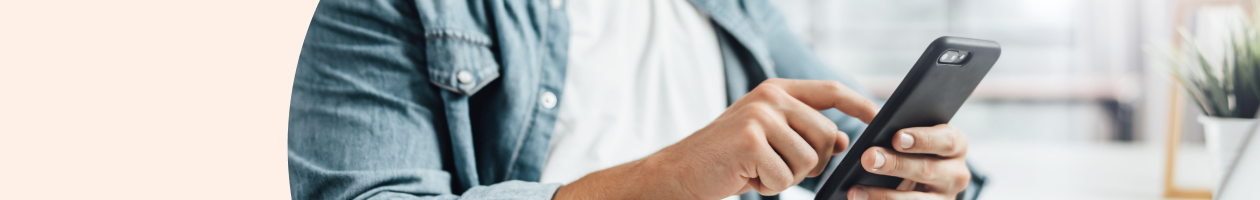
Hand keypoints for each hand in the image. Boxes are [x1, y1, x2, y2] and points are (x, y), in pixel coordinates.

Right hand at [553, 78, 879, 199]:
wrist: (678, 173)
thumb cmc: (726, 159)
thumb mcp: (768, 139)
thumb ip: (803, 132)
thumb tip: (844, 138)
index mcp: (775, 91)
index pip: (830, 91)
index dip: (859, 104)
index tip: (878, 118)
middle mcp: (769, 97)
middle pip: (826, 135)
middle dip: (813, 163)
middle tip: (781, 169)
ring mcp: (759, 116)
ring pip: (807, 161)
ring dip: (786, 178)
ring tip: (757, 171)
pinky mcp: (750, 141)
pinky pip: (784, 177)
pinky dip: (767, 187)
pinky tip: (745, 177)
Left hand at [848, 124, 969, 199]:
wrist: (924, 183)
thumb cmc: (916, 152)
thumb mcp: (917, 142)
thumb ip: (903, 136)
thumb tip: (876, 139)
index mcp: (955, 146)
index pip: (947, 140)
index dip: (922, 139)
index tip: (896, 138)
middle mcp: (956, 174)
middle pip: (927, 169)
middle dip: (895, 164)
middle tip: (868, 158)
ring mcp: (945, 198)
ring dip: (883, 195)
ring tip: (856, 191)